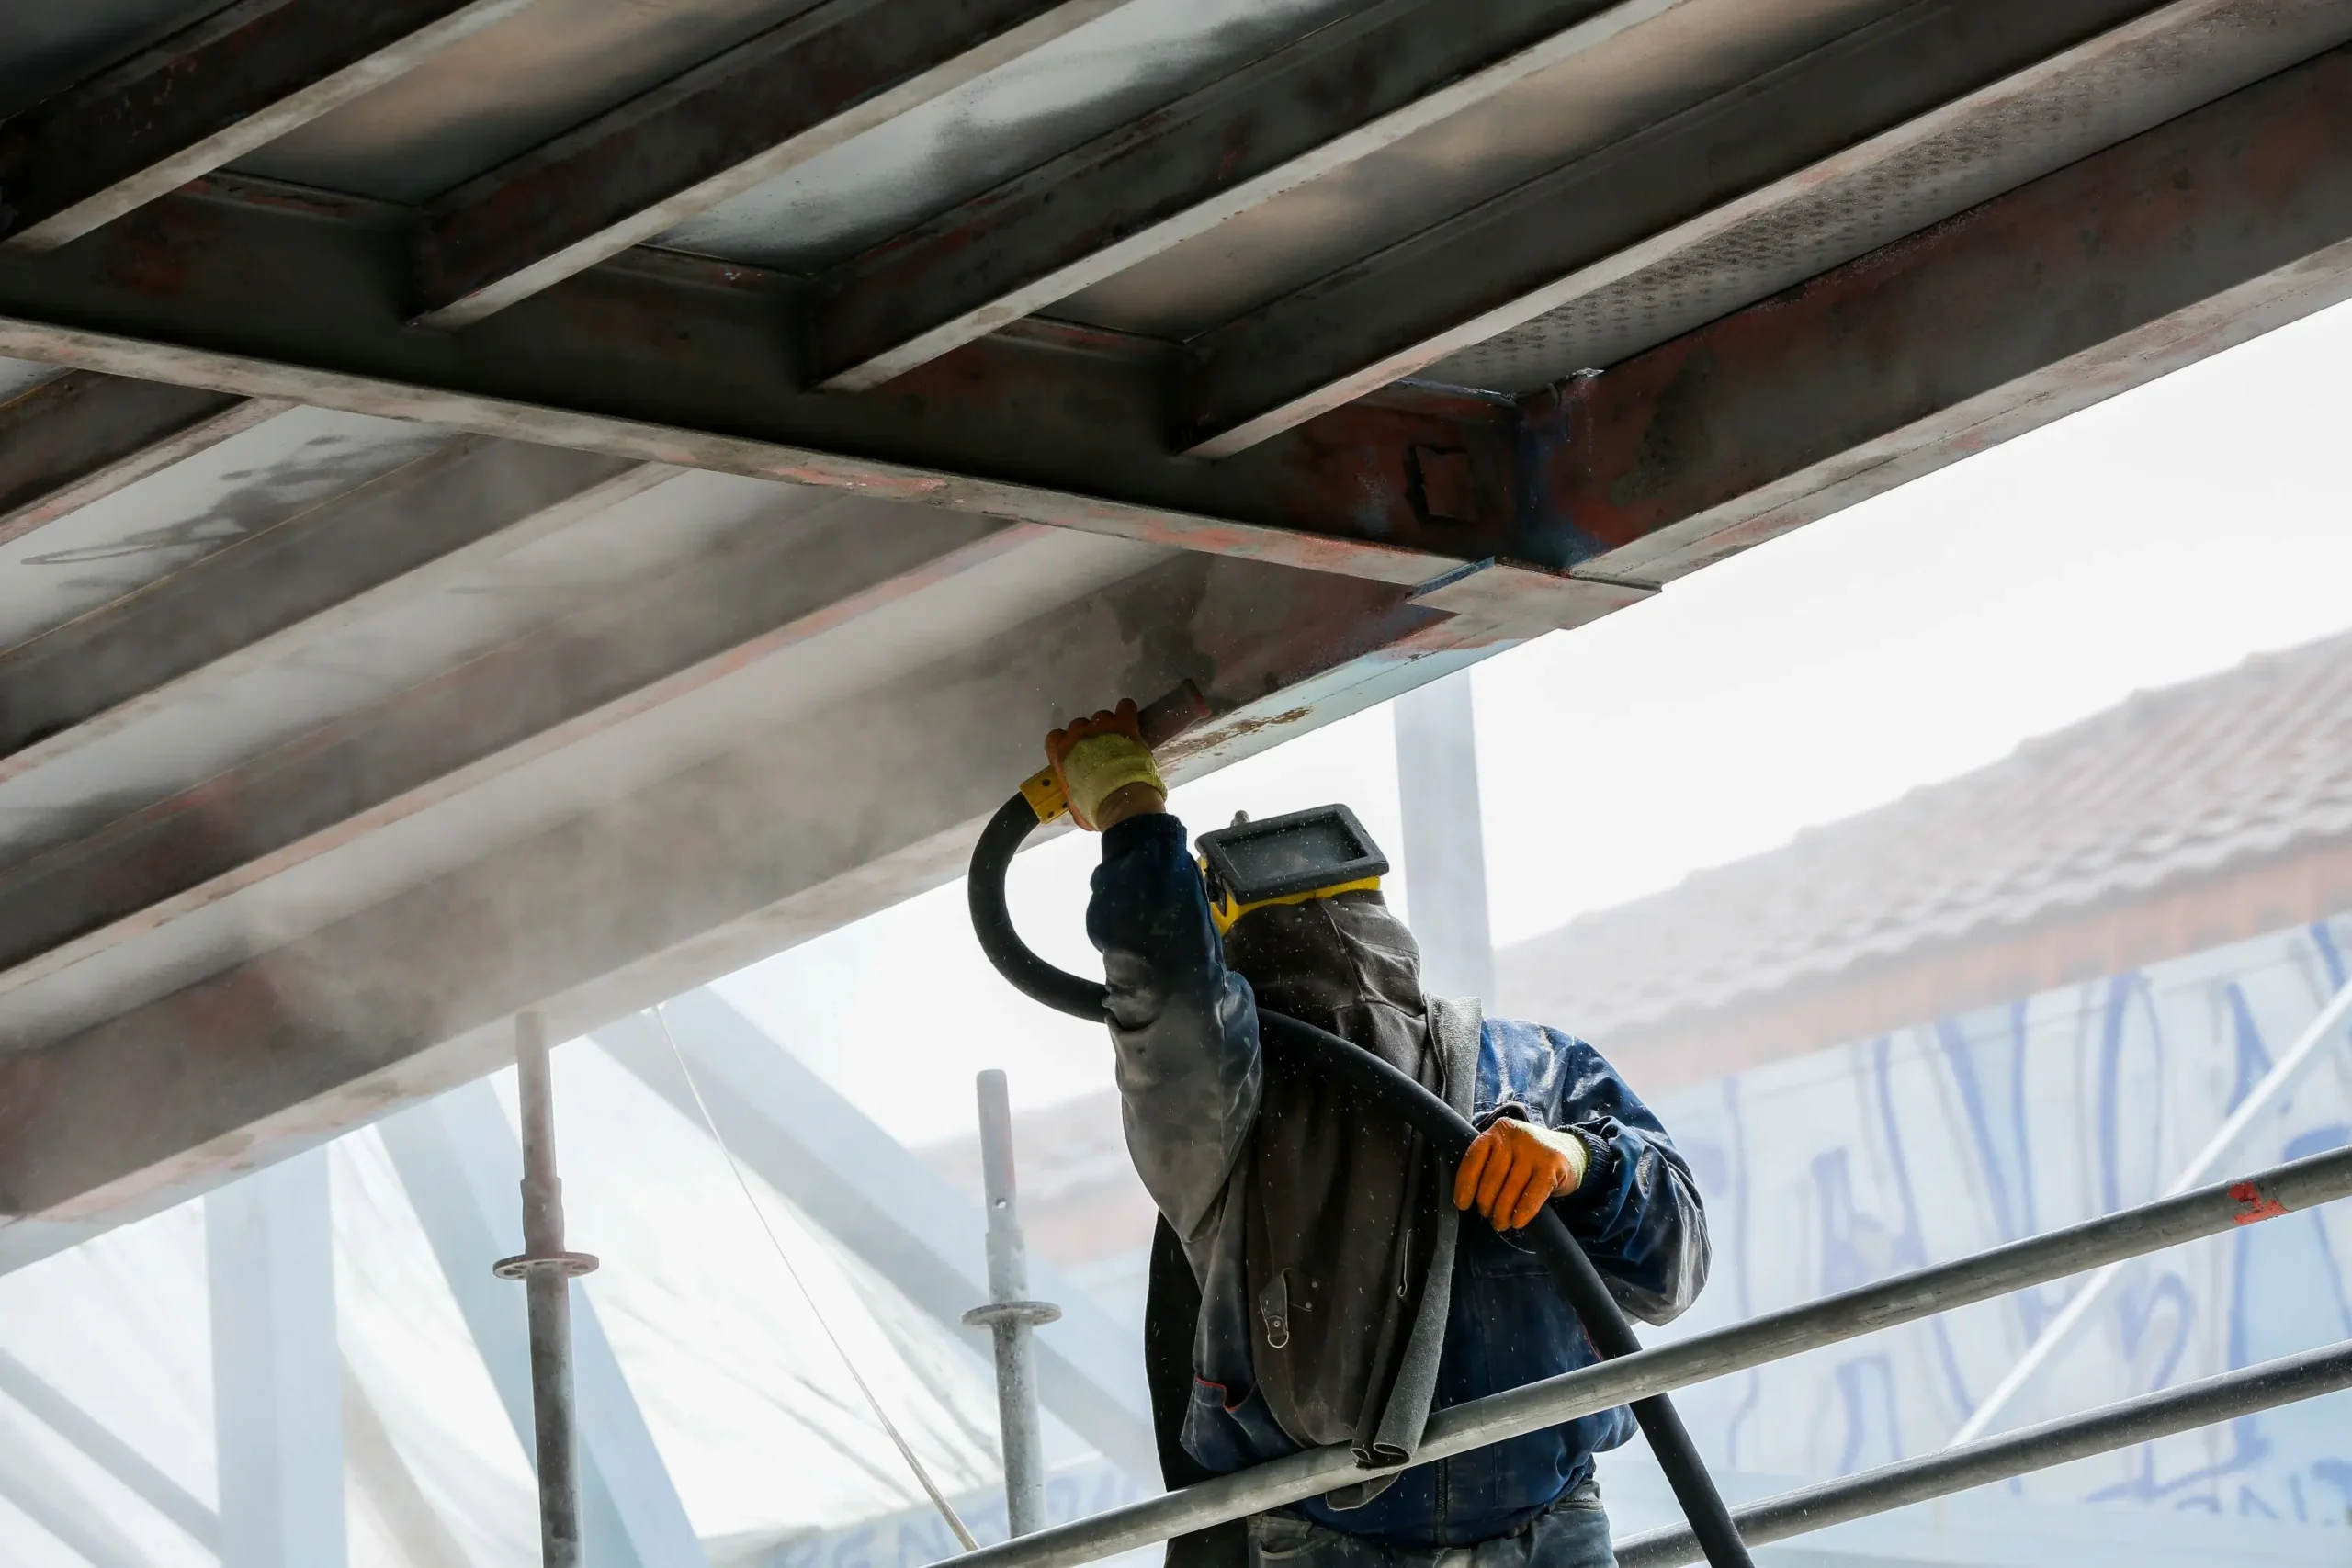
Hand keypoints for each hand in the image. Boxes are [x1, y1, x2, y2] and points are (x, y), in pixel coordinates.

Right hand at [1045, 699, 1166, 829]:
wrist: (1121, 801)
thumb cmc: (1094, 807)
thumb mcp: (1075, 805)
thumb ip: (1072, 794)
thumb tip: (1077, 799)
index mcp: (1061, 753)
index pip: (1055, 737)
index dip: (1066, 744)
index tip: (1076, 754)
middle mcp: (1078, 735)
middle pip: (1079, 725)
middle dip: (1089, 736)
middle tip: (1101, 751)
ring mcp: (1101, 726)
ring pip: (1101, 716)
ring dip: (1108, 726)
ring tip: (1119, 741)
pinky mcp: (1124, 724)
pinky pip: (1125, 707)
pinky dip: (1127, 712)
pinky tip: (1130, 721)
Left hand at [1454, 1119, 1589, 1229]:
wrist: (1571, 1150)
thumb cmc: (1529, 1157)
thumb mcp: (1507, 1150)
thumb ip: (1489, 1163)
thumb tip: (1467, 1197)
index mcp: (1498, 1131)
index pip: (1474, 1157)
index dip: (1465, 1184)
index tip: (1462, 1204)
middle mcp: (1515, 1136)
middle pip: (1492, 1176)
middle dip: (1486, 1202)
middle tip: (1487, 1216)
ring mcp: (1535, 1149)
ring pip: (1511, 1188)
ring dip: (1503, 1212)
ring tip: (1501, 1223)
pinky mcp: (1553, 1164)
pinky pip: (1532, 1194)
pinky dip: (1523, 1212)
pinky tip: (1517, 1222)